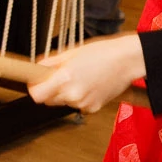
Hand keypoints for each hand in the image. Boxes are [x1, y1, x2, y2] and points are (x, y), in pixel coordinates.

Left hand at [28, 34, 146, 114]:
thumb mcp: (72, 52)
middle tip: (61, 75)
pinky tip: (90, 85)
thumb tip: (36, 68)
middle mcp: (73, 94)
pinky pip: (77, 105)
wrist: (127, 61)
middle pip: (48, 100)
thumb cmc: (102, 52)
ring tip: (81, 77)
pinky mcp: (93, 109)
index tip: (37, 81)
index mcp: (65, 78)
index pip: (36, 95)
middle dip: (50, 89)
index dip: (34, 88)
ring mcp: (83, 104)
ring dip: (65, 93)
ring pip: (63, 102)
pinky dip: (80, 97)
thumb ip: (51, 63)